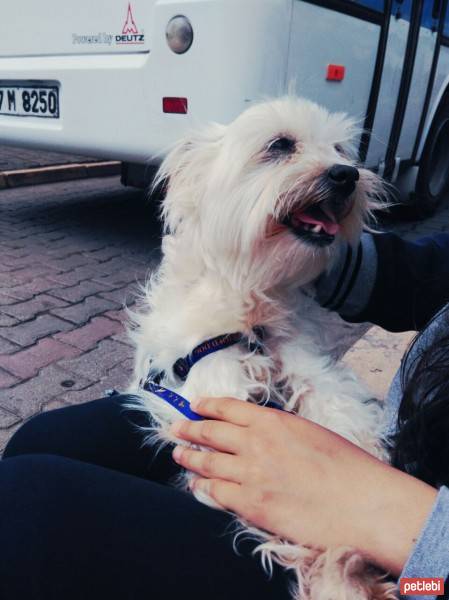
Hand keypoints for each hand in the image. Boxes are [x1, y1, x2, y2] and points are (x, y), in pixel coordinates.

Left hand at [170, 397, 436, 574]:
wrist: (361, 503)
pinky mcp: (250, 505)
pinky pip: (216, 493)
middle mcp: (254, 443)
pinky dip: (202, 487)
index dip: (207, 406)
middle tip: (175, 428)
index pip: (228, 408)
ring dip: (189, 457)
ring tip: (178, 454)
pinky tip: (196, 485)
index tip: (194, 406)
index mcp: (272, 421)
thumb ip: (279, 431)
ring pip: (207, 462)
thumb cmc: (347, 466)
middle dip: (189, 429)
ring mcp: (250, 474)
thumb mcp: (310, 432)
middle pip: (210, 433)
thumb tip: (260, 433)